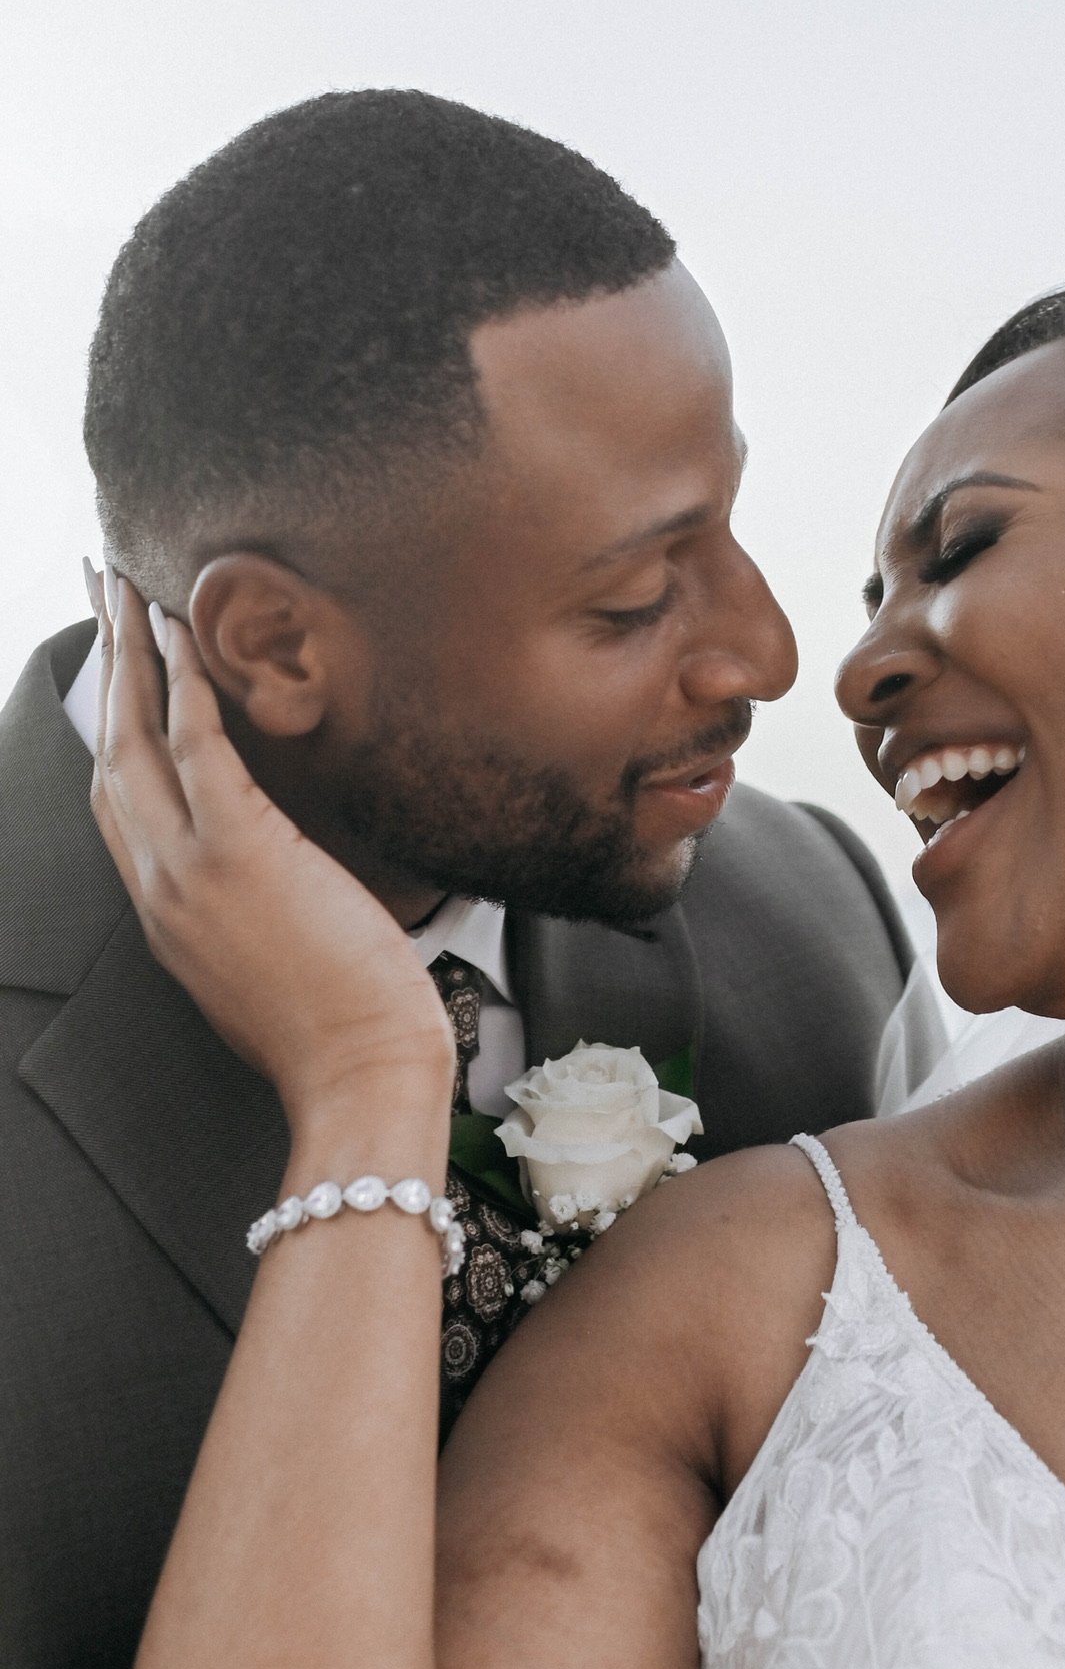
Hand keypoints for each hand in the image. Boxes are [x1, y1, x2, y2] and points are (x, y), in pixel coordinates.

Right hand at [89, 567, 455, 1125]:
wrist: (361, 1080)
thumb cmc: (344, 1036)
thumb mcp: (274, 971)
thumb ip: (256, 917)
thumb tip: (285, 883)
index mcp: (168, 917)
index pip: (118, 806)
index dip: (108, 732)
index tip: (110, 678)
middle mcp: (159, 888)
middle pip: (108, 756)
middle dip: (102, 670)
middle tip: (98, 598)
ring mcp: (189, 869)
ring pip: (135, 738)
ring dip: (128, 653)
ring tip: (126, 589)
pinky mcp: (237, 852)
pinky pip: (194, 744)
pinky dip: (182, 680)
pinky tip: (177, 631)